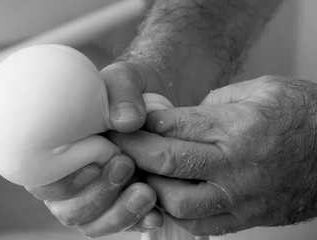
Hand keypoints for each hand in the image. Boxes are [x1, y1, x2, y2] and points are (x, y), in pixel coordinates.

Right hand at [25, 62, 168, 236]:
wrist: (152, 105)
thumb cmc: (127, 92)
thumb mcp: (126, 78)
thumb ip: (122, 91)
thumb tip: (127, 120)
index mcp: (55, 151)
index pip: (43, 179)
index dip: (64, 180)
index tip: (96, 162)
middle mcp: (70, 179)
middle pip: (68, 209)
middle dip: (97, 195)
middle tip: (126, 166)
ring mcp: (94, 196)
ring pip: (92, 223)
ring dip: (118, 213)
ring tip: (146, 192)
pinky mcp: (118, 206)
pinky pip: (120, 225)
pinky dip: (137, 222)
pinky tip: (156, 214)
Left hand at [109, 76, 316, 235]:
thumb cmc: (301, 113)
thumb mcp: (259, 90)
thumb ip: (212, 102)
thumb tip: (176, 118)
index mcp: (238, 126)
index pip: (173, 127)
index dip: (141, 126)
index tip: (124, 124)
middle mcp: (237, 165)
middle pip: (169, 163)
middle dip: (134, 153)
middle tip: (116, 146)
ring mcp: (242, 197)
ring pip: (179, 203)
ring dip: (150, 189)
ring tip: (137, 175)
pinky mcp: (247, 217)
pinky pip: (202, 226)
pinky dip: (175, 217)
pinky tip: (162, 202)